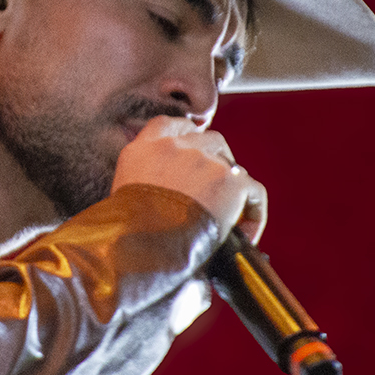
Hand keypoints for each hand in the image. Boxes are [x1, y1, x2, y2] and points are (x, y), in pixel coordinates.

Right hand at [111, 116, 266, 243]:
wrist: (142, 249)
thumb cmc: (126, 236)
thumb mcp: (120, 198)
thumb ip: (142, 184)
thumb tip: (162, 200)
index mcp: (142, 149)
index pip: (169, 125)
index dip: (185, 137)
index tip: (190, 153)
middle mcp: (173, 147)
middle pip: (208, 140)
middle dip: (215, 162)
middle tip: (213, 192)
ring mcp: (203, 160)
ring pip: (231, 165)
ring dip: (231, 185)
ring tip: (230, 215)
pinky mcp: (229, 180)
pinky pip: (253, 191)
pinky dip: (254, 212)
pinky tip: (246, 234)